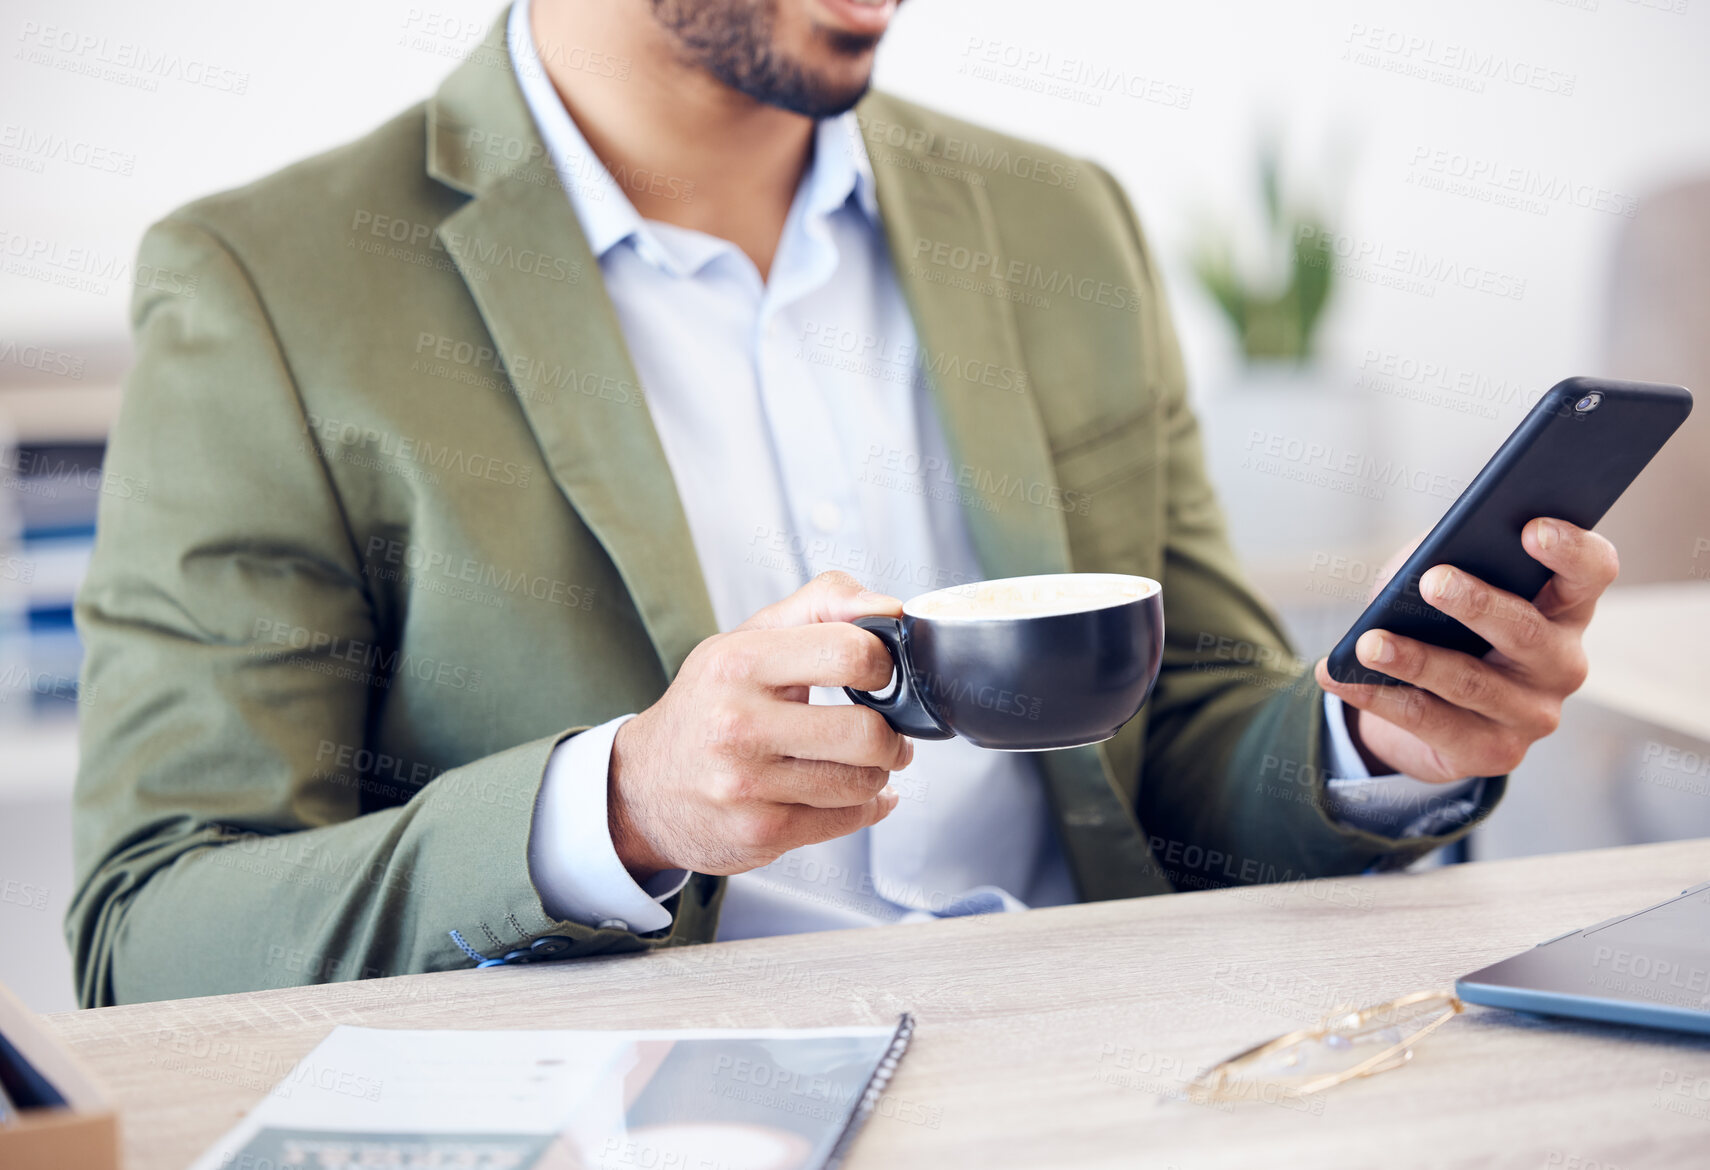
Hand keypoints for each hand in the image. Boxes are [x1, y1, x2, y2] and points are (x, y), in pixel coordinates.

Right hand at [608, 571, 912, 879]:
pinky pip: (849, 821)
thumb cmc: (710, 704)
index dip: (884, 664)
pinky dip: (864, 807)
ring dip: (876, 773)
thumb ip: (821, 605)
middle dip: (891, 734)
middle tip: (884, 731)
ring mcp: (746, 784)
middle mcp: (737, 724)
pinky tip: (848, 796)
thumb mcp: (748, 639)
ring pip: (864, 782)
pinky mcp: (759, 832)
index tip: (878, 675)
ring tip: (858, 763)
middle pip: (867, 731)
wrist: (643, 787)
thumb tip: (890, 609)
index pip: (851, 653)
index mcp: (738, 662)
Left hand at [1314, 517, 1617, 783]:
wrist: (1424, 707)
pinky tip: (1340, 677)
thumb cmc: (1439, 622)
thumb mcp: (1442, 582)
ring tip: (1369, 642)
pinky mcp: (1495, 753)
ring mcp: (1534, 713)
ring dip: (1415, 660)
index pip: (1591, 572)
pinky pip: (1431, 722)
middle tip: (1432, 580)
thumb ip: (1444, 562)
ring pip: (1472, 683)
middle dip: (1477, 603)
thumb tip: (1421, 565)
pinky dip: (1379, 696)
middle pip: (1527, 631)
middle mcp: (1563, 662)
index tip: (1531, 528)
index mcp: (1565, 606)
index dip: (1570, 550)